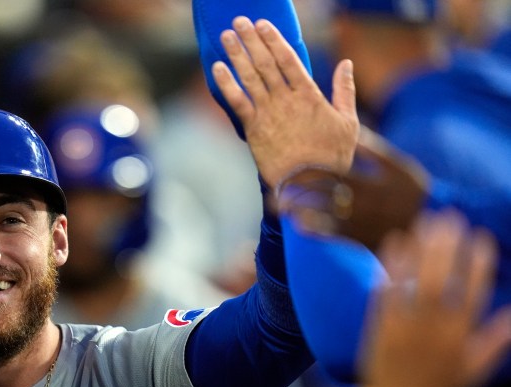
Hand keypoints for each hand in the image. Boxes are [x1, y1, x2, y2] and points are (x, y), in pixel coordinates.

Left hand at [211, 17, 358, 187]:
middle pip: (265, 63)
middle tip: (239, 22)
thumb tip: (347, 64)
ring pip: (249, 77)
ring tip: (227, 36)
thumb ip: (345, 90)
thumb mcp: (349, 122)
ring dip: (237, 54)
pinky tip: (217, 68)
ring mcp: (268, 114)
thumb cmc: (332, 157)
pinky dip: (226, 84)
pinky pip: (237, 102)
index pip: (288, 59)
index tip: (263, 25)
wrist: (310, 185)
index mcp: (309, 95)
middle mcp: (286, 99)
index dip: (274, 40)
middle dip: (251, 40)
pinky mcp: (254, 129)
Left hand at [276, 127, 429, 250]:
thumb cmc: (413, 191)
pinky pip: (331, 237)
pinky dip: (313, 230)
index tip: (291, 169)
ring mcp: (358, 224)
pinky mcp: (359, 240)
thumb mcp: (398, 166)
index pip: (329, 175)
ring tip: (278, 208)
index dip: (307, 173)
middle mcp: (359, 205)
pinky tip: (297, 225)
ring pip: (321, 218)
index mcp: (367, 183)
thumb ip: (374, 151)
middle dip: (296, 192)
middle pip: (319, 197)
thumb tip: (352, 130)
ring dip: (298, 212)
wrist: (428, 225)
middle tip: (276, 189)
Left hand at [361, 211, 510, 386]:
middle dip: (448, 246)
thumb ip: (497, 338)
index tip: (481, 237)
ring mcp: (405, 328)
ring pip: (414, 281)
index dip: (479, 262)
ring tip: (424, 221)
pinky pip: (386, 291)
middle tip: (450, 217)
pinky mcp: (380, 328)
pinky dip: (391, 265)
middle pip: (443, 280)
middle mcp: (434, 330)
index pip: (475, 292)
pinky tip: (395, 241)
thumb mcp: (476, 367)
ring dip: (420, 248)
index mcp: (461, 337)